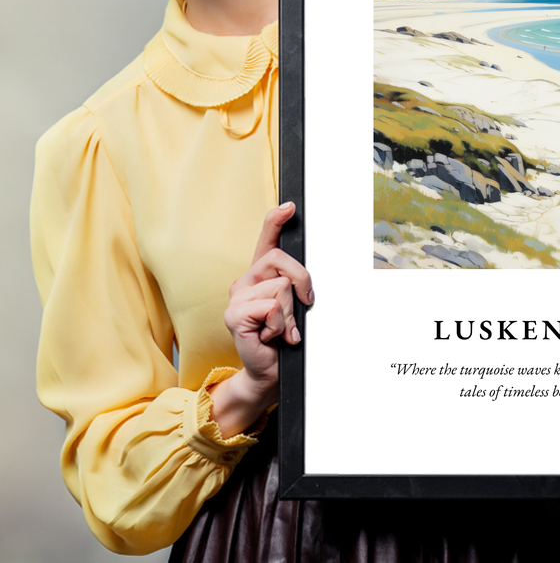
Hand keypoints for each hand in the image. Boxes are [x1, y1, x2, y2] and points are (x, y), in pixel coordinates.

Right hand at [209, 202, 313, 436]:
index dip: (276, 220)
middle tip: (303, 306)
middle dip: (302, 282)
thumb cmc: (283, 338)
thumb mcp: (294, 307)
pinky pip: (271, 307)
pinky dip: (280, 325)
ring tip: (281, 329)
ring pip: (281, 287)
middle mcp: (245, 281)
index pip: (266, 240)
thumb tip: (305, 279)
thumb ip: (295, 287)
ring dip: (290, 313)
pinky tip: (271, 336)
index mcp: (260, 275)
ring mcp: (236, 297)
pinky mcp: (234, 315)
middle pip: (281, 260)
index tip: (290, 206)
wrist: (269, 371)